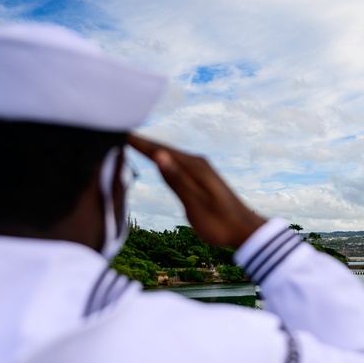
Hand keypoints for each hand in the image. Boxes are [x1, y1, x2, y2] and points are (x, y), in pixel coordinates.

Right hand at [127, 134, 265, 247]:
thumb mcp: (195, 204)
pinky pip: (177, 162)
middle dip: (142, 142)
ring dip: (152, 149)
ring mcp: (201, 169)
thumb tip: (159, 155)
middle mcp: (198, 163)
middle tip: (118, 132)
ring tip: (133, 142)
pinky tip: (159, 159)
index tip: (117, 132)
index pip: (159, 151)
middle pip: (164, 149)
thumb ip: (176, 180)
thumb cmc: (220, 222)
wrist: (246, 230)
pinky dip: (163, 158)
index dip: (138, 143)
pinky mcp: (203, 177)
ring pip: (171, 155)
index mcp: (194, 167)